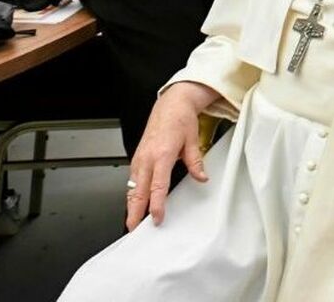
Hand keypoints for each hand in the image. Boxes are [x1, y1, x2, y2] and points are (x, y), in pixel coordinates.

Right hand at [125, 81, 218, 229]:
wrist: (170, 105)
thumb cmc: (180, 120)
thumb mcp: (193, 140)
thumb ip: (196, 162)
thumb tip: (201, 177)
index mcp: (161, 154)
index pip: (158, 186)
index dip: (156, 204)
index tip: (157, 218)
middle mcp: (147, 158)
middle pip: (137, 192)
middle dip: (134, 212)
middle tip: (133, 229)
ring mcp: (139, 159)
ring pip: (131, 188)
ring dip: (131, 206)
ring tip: (133, 222)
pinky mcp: (137, 159)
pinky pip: (132, 181)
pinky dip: (132, 194)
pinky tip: (135, 204)